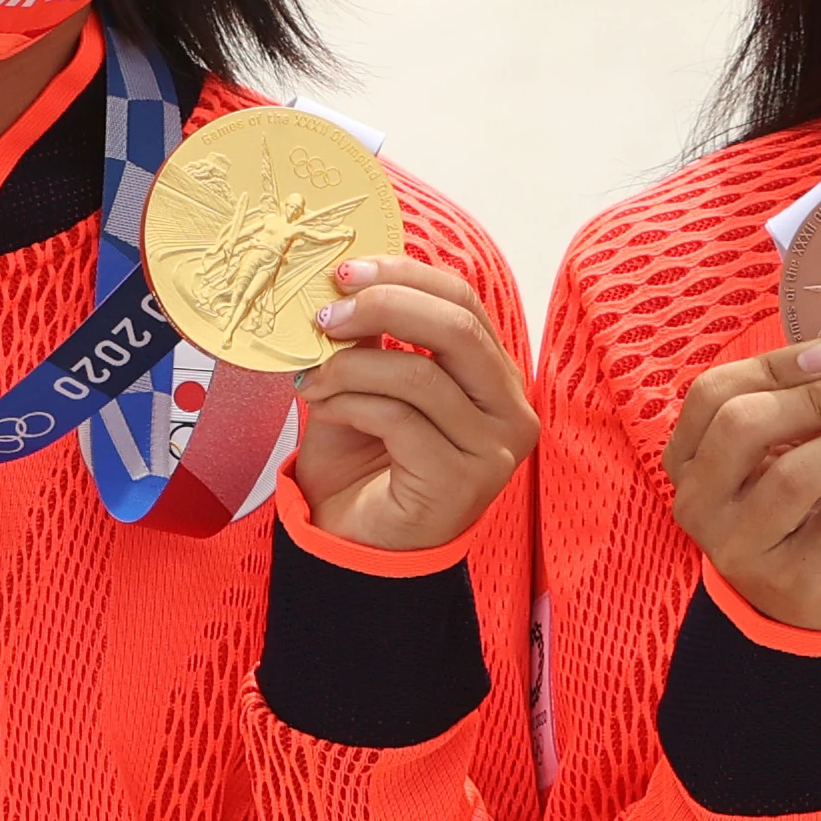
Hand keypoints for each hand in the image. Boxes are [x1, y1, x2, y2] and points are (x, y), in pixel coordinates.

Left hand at [287, 254, 532, 554]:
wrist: (353, 548)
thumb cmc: (365, 466)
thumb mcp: (367, 386)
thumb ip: (375, 340)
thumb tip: (351, 285)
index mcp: (495, 378)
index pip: (463, 303)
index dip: (405, 276)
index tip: (346, 273)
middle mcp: (510, 412)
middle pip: (456, 329)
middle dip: (382, 307)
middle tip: (324, 315)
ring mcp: (493, 451)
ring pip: (421, 375)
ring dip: (350, 367)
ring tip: (310, 378)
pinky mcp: (462, 482)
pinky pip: (399, 420)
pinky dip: (350, 404)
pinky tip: (323, 409)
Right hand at [668, 337, 820, 636]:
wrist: (806, 606)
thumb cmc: (792, 512)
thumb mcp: (772, 460)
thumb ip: (791, 411)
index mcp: (686, 461)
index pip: (713, 395)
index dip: (774, 366)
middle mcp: (700, 505)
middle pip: (742, 428)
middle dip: (814, 398)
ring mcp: (742, 547)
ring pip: (793, 476)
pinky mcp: (795, 578)